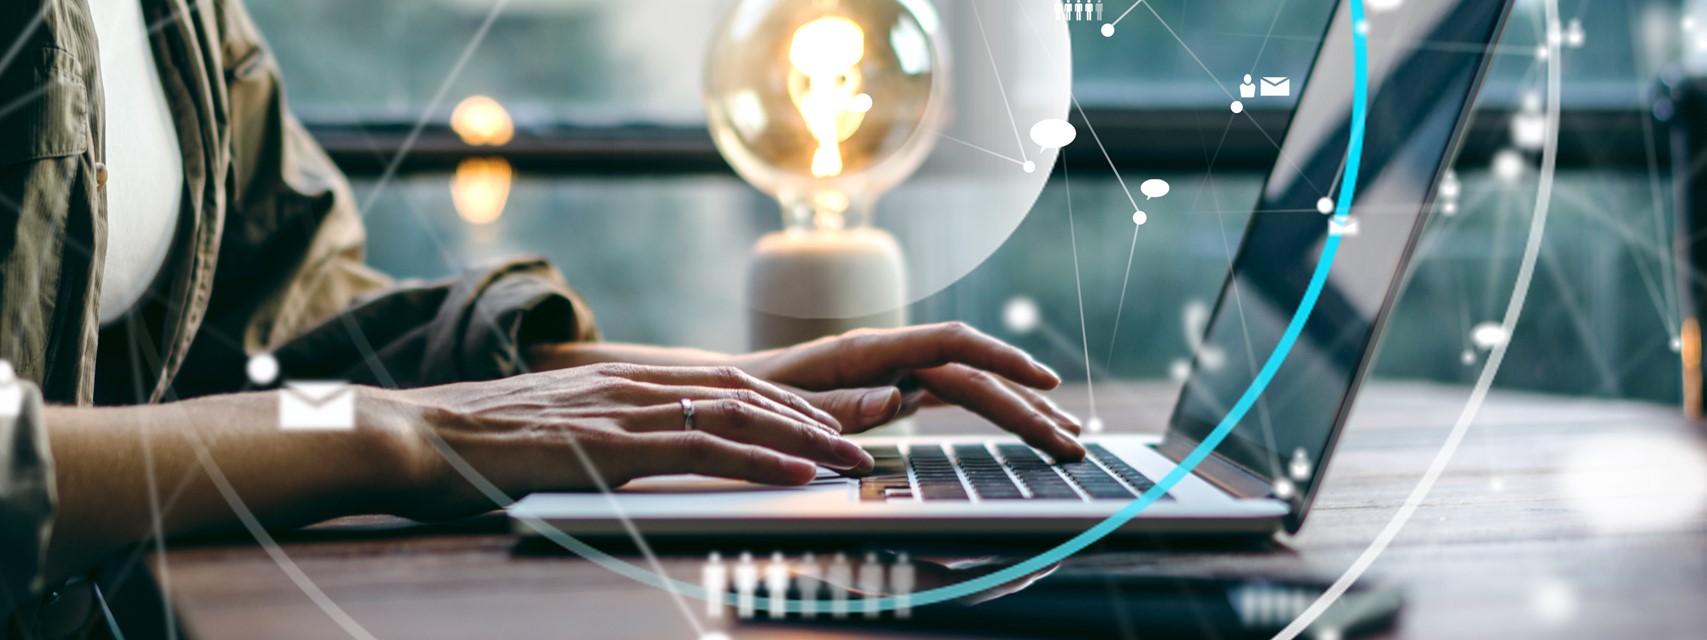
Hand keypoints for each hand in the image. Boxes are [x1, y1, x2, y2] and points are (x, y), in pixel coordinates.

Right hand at [377, 364, 875, 519]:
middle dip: (816, 416)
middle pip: (749, 390)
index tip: (831, 423)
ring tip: (851, 460)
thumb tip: (633, 455)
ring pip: (739, 414)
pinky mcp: (610, 446)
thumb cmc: (473, 443)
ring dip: (805, 439)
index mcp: (625, 379)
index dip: (788, 402)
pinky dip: (759, 460)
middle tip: (866, 436)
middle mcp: (635, 384)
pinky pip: (703, 449)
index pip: (727, 382)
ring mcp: (624, 412)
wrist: (411, 434)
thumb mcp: (555, 429)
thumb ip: (604, 433)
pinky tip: (797, 475)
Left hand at [736, 322, 1085, 460]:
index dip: (1001, 357)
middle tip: (1073, 443)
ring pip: (974, 388)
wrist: (731, 392)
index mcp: (867, 349)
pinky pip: (957, 399)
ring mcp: (900, 372)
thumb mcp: (783, 406)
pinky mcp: (901, 390)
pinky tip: (1029, 427)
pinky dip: (994, 413)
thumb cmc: (752, 397)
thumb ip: (837, 406)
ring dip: (1022, 414)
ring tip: (1068, 441)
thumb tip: (897, 399)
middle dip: (1027, 408)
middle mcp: (893, 356)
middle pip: (974, 376)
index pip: (949, 344)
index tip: (1044, 381)